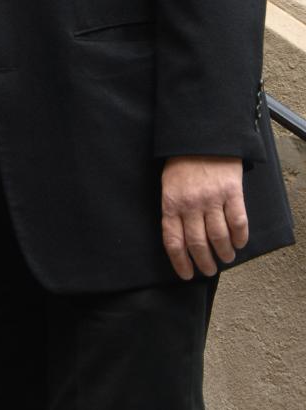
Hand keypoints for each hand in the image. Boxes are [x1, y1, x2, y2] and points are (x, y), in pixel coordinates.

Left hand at [161, 155, 247, 279]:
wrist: (202, 135)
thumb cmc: (182, 160)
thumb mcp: (168, 183)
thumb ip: (173, 208)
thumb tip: (180, 237)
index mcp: (171, 202)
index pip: (173, 241)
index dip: (180, 262)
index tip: (187, 274)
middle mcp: (191, 204)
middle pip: (198, 244)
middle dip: (204, 262)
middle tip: (209, 269)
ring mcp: (212, 198)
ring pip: (219, 237)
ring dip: (224, 252)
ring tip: (226, 257)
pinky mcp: (231, 191)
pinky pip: (238, 222)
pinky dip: (240, 236)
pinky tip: (239, 242)